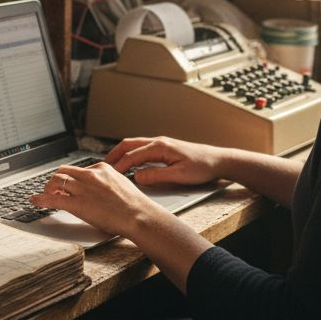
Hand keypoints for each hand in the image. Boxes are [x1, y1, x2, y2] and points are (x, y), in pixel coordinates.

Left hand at [29, 161, 166, 238]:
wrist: (138, 215)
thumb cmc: (134, 205)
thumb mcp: (121, 184)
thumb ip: (108, 182)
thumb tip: (101, 188)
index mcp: (102, 169)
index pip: (79, 169)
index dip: (71, 177)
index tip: (68, 183)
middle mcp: (90, 175)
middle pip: (64, 171)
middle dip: (56, 179)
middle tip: (53, 188)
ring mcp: (83, 188)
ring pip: (56, 181)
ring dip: (47, 187)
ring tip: (45, 194)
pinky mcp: (77, 203)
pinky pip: (53, 198)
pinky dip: (41, 198)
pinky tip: (35, 200)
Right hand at [104, 137, 226, 188]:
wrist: (218, 160)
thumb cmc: (202, 166)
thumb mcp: (179, 175)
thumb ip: (157, 176)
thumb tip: (138, 177)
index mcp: (160, 147)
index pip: (132, 155)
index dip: (119, 165)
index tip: (109, 174)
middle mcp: (159, 142)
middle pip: (129, 144)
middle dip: (114, 154)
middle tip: (102, 165)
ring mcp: (162, 143)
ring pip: (135, 144)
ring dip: (122, 153)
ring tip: (111, 163)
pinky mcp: (165, 148)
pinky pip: (142, 148)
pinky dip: (131, 153)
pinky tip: (130, 162)